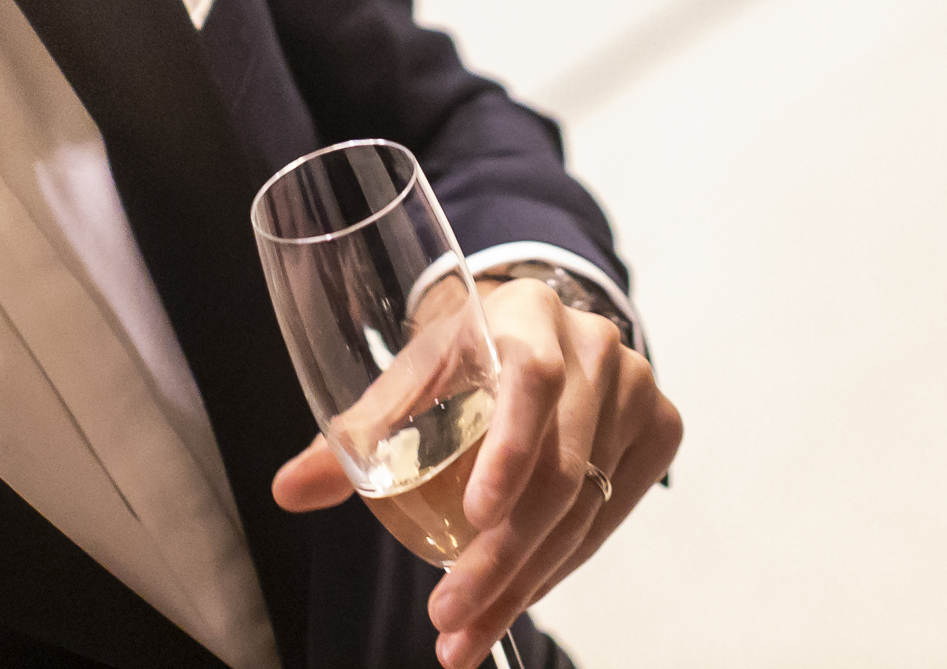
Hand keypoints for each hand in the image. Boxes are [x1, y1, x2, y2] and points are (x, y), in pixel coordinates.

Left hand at [271, 276, 682, 668]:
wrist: (532, 329)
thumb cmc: (464, 355)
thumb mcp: (411, 379)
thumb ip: (358, 433)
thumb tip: (289, 490)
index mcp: (527, 315)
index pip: (532, 380)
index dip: (510, 451)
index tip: (473, 518)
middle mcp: (594, 347)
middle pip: (560, 467)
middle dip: (502, 558)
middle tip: (448, 615)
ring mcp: (636, 390)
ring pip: (585, 508)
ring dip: (525, 581)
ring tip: (467, 632)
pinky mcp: (658, 430)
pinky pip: (608, 517)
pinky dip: (559, 567)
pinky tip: (516, 598)